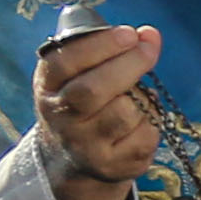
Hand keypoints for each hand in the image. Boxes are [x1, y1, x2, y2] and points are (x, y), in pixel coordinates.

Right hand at [35, 27, 164, 190]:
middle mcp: (61, 120)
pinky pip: (146, 134)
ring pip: (125, 112)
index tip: (129, 33)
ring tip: (137, 94)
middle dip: (129, 63)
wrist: (74, 156)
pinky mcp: (113, 166)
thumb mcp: (77, 72)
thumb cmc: (83, 100)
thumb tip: (149, 36)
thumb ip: (106, 49)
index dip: (100, 46)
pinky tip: (142, 118)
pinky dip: (153, 119)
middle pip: (93, 90)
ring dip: (142, 96)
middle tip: (148, 48)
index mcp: (48, 88)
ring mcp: (85, 147)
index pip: (65, 63)